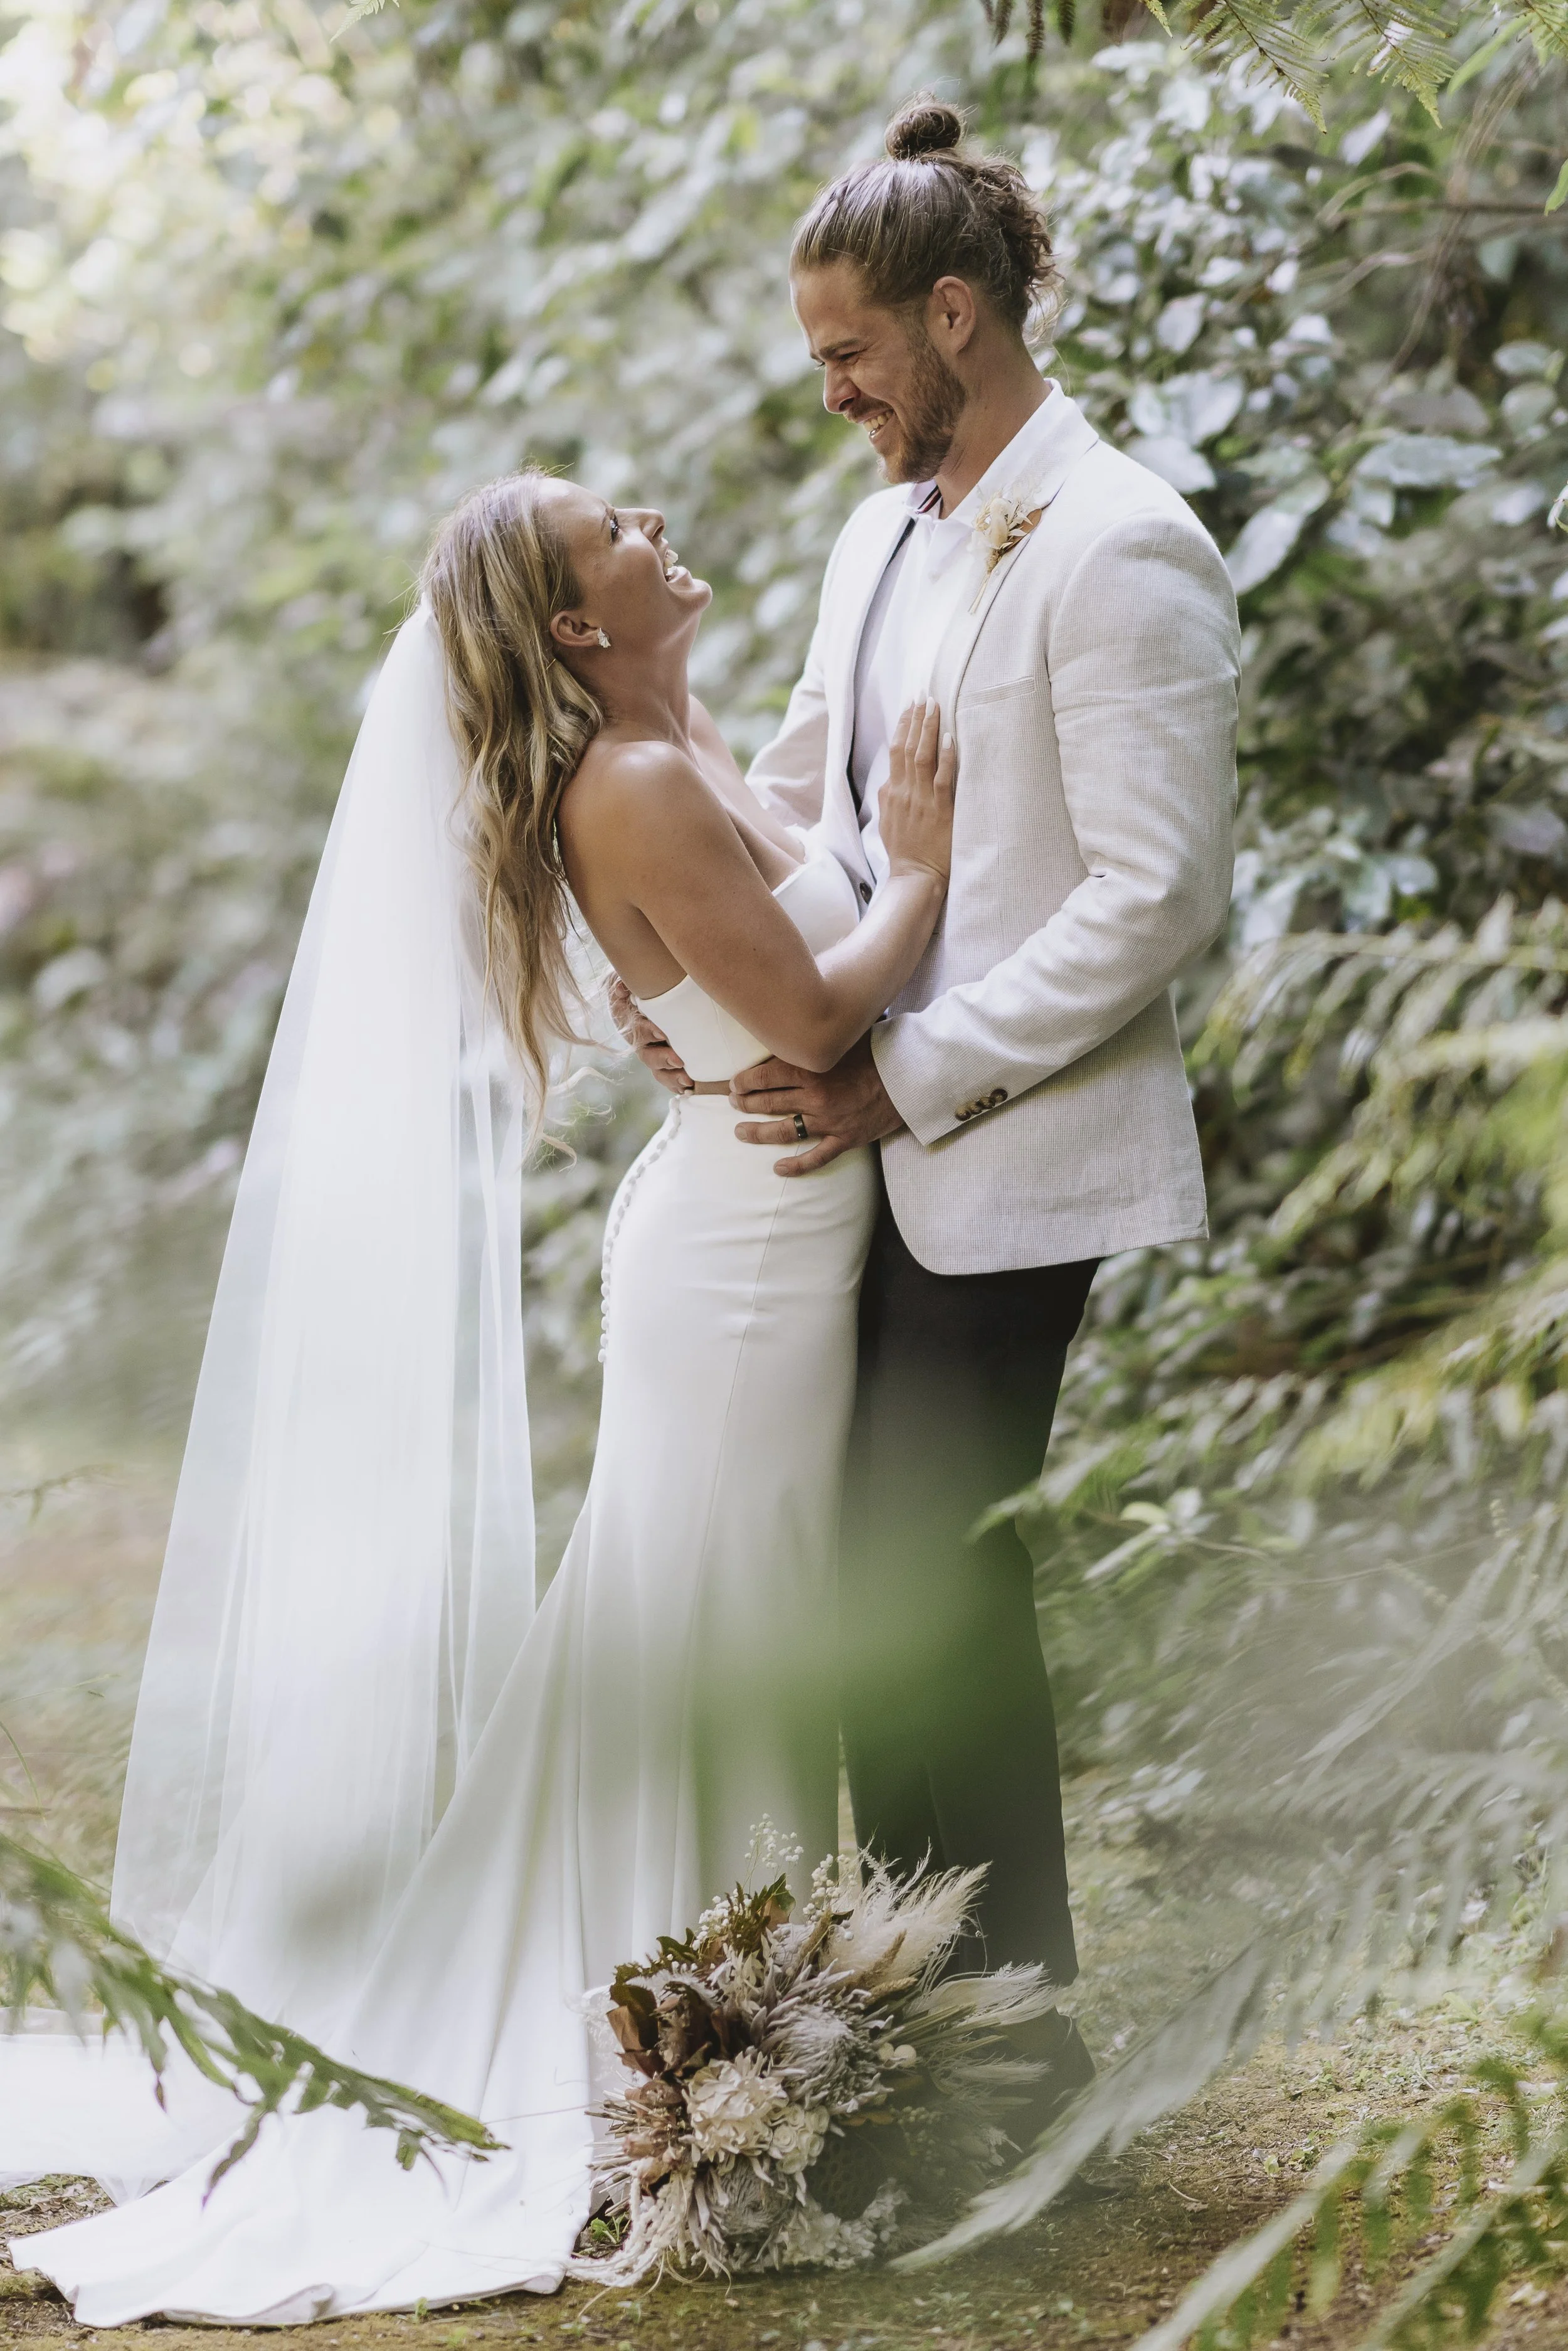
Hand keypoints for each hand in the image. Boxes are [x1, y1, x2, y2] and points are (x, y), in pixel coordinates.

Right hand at [608, 975, 692, 1094]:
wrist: (647, 993)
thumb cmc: (636, 986)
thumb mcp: (623, 980)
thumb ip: (620, 982)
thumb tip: (621, 987)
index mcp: (630, 1023)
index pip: (637, 1029)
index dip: (647, 1032)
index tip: (661, 1033)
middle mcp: (641, 1042)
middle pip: (648, 1055)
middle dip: (663, 1059)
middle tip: (679, 1060)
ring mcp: (653, 1053)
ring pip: (659, 1070)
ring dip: (672, 1077)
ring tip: (688, 1080)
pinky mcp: (665, 1061)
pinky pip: (669, 1077)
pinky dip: (677, 1084)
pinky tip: (690, 1088)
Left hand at [730, 1034, 903, 1175]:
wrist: (910, 1077)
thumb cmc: (877, 1053)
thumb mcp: (843, 1038)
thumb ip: (816, 1038)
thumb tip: (793, 1024)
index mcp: (811, 1069)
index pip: (765, 1077)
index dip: (744, 1081)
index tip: (735, 1083)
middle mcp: (815, 1097)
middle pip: (768, 1102)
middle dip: (745, 1103)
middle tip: (733, 1103)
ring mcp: (829, 1121)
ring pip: (784, 1131)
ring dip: (758, 1132)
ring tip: (741, 1132)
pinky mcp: (844, 1139)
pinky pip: (815, 1158)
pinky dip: (796, 1166)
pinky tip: (778, 1168)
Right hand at [880, 698, 955, 885]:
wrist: (914, 877)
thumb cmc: (906, 852)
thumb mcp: (888, 821)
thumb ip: (890, 798)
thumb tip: (890, 780)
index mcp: (890, 793)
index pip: (894, 751)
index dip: (902, 726)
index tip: (910, 706)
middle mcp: (902, 792)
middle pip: (906, 747)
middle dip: (915, 718)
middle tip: (923, 694)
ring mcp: (920, 800)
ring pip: (921, 756)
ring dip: (927, 729)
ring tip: (934, 705)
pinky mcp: (938, 810)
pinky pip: (941, 778)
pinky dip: (945, 756)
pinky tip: (948, 737)